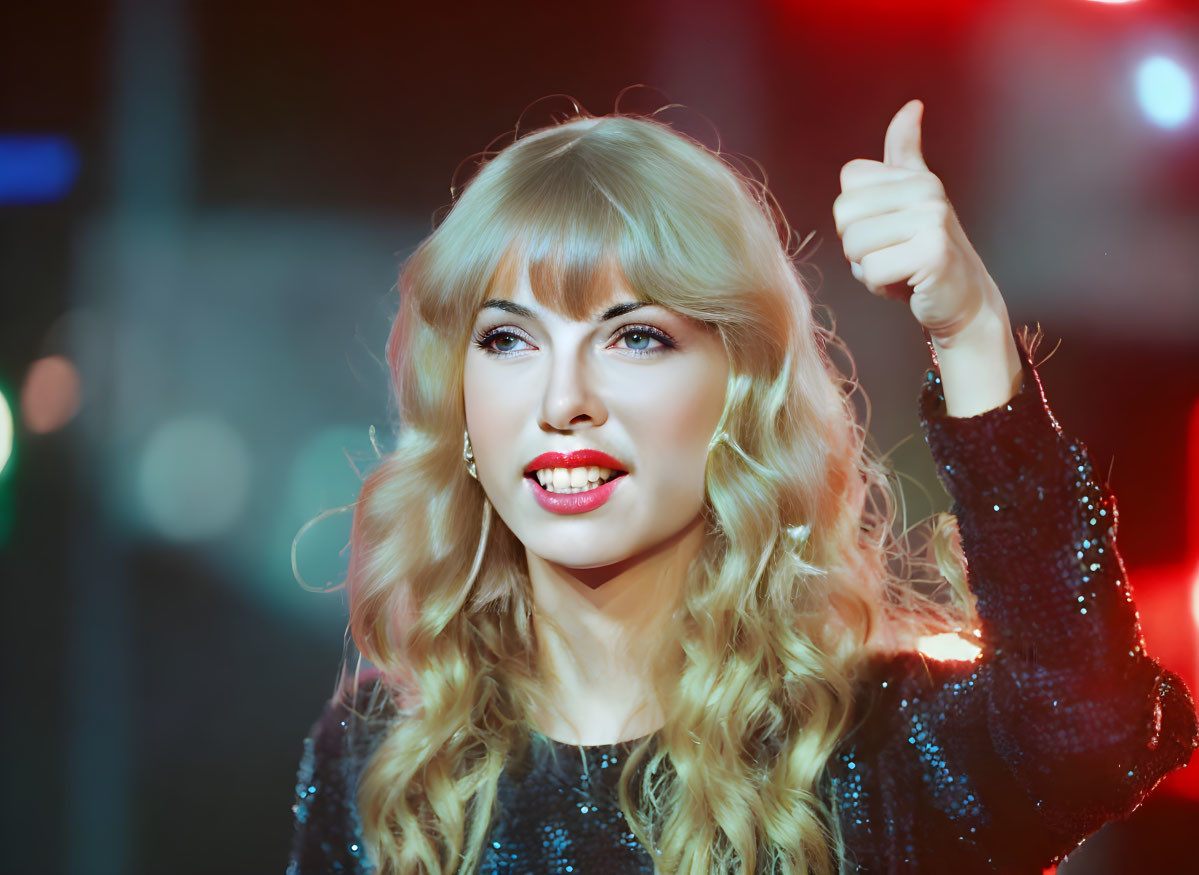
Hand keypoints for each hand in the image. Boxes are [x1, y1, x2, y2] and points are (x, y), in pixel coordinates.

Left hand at [833, 99, 1007, 344]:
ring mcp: (932, 221)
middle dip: (857, 246)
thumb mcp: (911, 200)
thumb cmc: (925, 253)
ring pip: (855, 246)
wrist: (963, 300)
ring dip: (868, 268)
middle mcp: (926, 191)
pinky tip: (907, 283)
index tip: (886, 230)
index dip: (855, 217)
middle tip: (891, 254)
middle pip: (844, 215)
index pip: (847, 185)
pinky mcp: (932, 254)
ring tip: (900, 268)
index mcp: (915, 176)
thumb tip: (912, 107)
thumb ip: (904, 153)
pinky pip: (872, 271)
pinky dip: (881, 286)